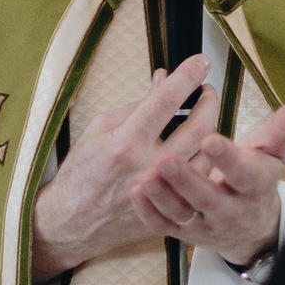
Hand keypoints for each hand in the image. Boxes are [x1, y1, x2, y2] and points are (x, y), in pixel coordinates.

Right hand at [29, 56, 284, 275]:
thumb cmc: (82, 174)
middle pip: (200, 127)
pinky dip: (204, 159)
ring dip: (212, 129)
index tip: (200, 62)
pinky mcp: (169, 209)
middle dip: (210, 101)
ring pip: (207, 155)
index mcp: (126, 142)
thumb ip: (137, 106)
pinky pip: (201, 180)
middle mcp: (148, 166)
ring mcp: (162, 191)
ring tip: (204, 117)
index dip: (188, 76)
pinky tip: (199, 148)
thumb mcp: (99, 130)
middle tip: (207, 90)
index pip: (166, 100)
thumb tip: (164, 81)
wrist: (73, 222)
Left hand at [145, 95, 284, 267]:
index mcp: (253, 186)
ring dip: (162, 197)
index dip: (228, 159)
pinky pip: (163, 226)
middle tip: (166, 160)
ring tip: (144, 176)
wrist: (249, 228)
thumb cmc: (256, 179)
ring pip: (182, 214)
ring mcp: (204, 223)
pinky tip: (136, 190)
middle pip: (207, 198)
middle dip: (187, 181)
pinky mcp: (184, 231)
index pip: (243, 173)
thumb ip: (284, 129)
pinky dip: (149, 211)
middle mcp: (229, 209)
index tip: (211, 139)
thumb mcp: (273, 154)